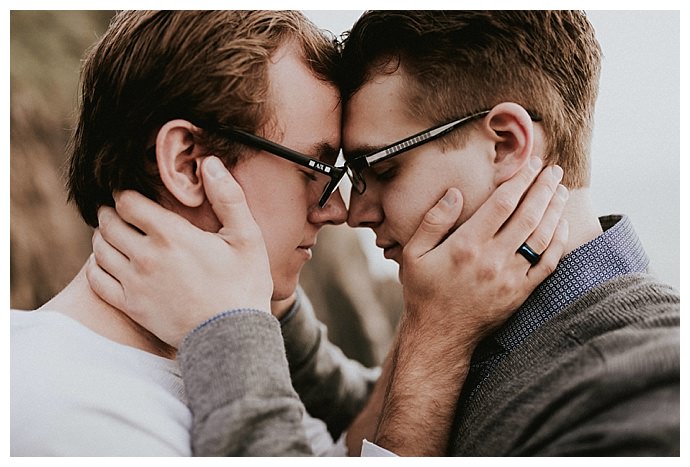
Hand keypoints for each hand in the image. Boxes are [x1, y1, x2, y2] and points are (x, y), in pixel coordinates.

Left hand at [86, 156, 272, 347]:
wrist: (233, 337)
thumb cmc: (244, 284)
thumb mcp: (247, 236)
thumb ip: (228, 197)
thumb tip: (210, 162)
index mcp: (171, 234)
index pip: (127, 201)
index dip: (125, 193)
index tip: (131, 194)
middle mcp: (145, 256)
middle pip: (108, 222)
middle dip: (111, 212)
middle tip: (120, 211)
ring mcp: (135, 284)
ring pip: (100, 249)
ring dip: (103, 236)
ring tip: (114, 233)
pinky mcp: (131, 307)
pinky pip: (97, 280)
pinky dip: (97, 265)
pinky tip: (108, 262)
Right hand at [401, 157, 568, 345]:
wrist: (439, 335)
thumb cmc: (424, 292)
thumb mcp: (414, 254)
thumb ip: (432, 221)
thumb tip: (454, 193)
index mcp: (467, 245)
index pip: (502, 204)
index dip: (520, 180)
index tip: (532, 164)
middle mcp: (492, 259)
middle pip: (528, 215)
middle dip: (544, 188)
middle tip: (555, 170)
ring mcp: (510, 278)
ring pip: (542, 236)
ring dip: (555, 210)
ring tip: (561, 190)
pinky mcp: (520, 293)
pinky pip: (547, 264)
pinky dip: (558, 242)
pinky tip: (562, 225)